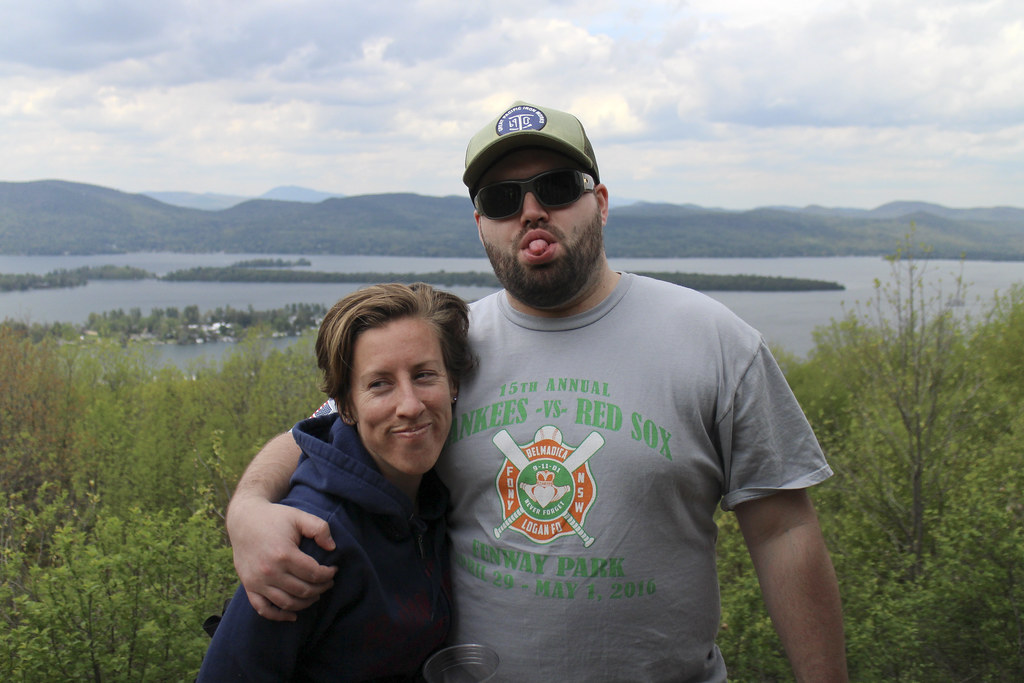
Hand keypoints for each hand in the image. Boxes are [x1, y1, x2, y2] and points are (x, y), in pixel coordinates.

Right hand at [227, 496, 337, 621]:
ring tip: (315, 594)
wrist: (244, 520)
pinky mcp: (249, 586)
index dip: (328, 574)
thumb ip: (319, 528)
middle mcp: (270, 571)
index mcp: (284, 554)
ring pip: (287, 603)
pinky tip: (293, 615)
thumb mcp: (299, 516)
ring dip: (305, 603)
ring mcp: (257, 581)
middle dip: (321, 588)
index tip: (334, 570)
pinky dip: (279, 616)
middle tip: (328, 582)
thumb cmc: (275, 518)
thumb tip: (332, 548)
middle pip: (303, 590)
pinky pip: (263, 609)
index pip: (313, 573)